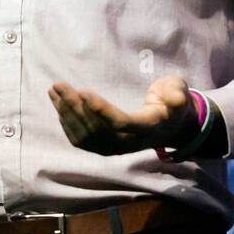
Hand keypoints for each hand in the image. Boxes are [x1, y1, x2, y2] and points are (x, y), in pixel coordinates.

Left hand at [48, 76, 197, 155]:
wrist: (169, 126)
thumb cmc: (172, 102)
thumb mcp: (179, 91)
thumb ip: (176, 94)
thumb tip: (173, 100)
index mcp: (149, 127)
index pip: (121, 122)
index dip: (101, 109)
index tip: (83, 91)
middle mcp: (131, 142)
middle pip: (98, 129)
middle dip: (75, 107)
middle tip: (59, 85)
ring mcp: (117, 148)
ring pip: (87, 136)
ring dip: (66, 114)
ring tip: (54, 90)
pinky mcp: (106, 148)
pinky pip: (83, 141)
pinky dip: (67, 124)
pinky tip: (59, 106)